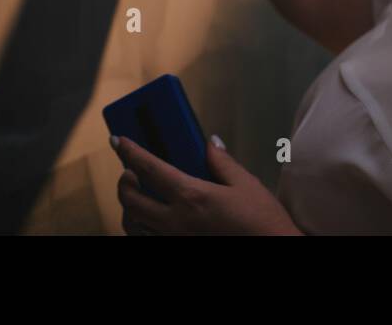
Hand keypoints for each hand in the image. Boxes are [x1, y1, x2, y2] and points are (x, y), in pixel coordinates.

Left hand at [112, 134, 301, 235]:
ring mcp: (174, 241)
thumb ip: (222, 162)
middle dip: (124, 182)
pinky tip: (150, 220)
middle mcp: (176, 222)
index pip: (149, 168)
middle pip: (131, 200)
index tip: (118, 140)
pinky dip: (140, 228)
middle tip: (128, 171)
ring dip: (129, 207)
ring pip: (133, 225)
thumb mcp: (246, 184)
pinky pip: (146, 240)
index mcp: (191, 197)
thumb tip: (209, 142)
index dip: (130, 152)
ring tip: (137, 195)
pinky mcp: (179, 251)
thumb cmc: (262, 222)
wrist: (274, 251)